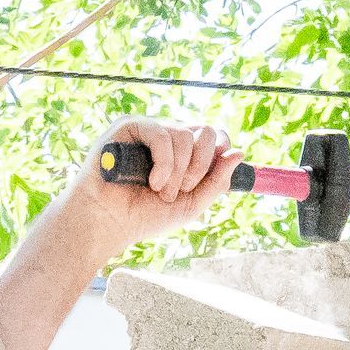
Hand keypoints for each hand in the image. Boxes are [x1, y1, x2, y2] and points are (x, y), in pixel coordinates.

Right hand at [64, 115, 243, 259]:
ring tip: (160, 191)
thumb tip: (239, 153)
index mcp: (183, 152)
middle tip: (183, 189)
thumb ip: (216, 182)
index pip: (213, 134)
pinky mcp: (130, 127)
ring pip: (185, 135)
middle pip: (205, 132)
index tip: (216, 171)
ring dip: (179, 172)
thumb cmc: (145, 215)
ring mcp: (149, 129)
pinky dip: (164, 163)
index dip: (221, 148)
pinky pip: (162, 134)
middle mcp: (168, 136)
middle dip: (201, 167)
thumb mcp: (191, 204)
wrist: (109, 222)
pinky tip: (152, 181)